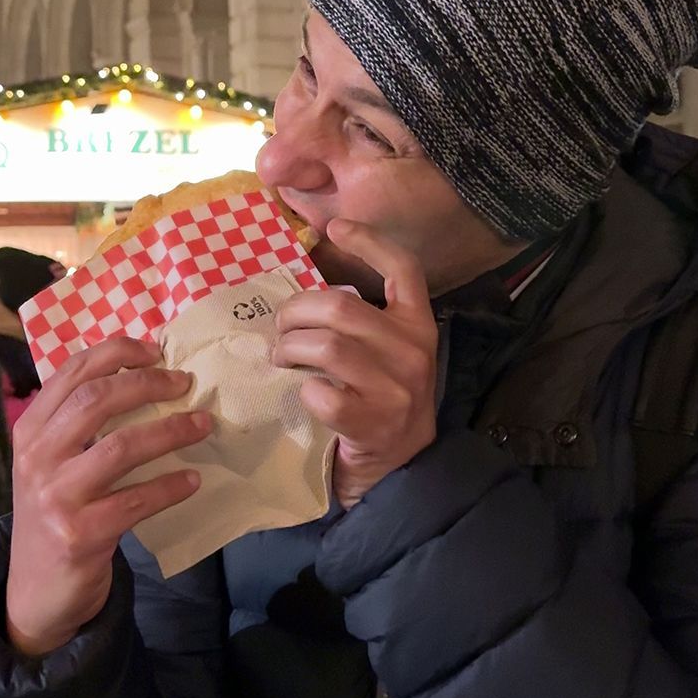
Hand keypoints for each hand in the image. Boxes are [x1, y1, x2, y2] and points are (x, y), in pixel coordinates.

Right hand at [6, 337, 211, 655]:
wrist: (36, 590)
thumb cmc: (57, 513)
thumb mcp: (53, 462)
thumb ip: (80, 422)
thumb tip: (146, 375)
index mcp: (30, 430)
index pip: (72, 372)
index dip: (118, 352)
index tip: (157, 350)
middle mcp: (37, 457)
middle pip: (96, 400)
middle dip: (147, 384)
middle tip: (186, 384)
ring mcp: (55, 497)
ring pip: (120, 446)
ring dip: (170, 431)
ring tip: (204, 426)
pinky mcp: (79, 534)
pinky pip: (136, 500)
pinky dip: (170, 486)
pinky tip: (193, 479)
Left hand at [273, 219, 437, 508]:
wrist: (398, 470)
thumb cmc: (379, 404)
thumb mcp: (385, 356)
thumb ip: (360, 325)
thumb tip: (301, 297)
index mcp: (418, 326)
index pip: (404, 268)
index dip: (369, 241)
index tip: (335, 227)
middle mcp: (414, 352)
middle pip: (340, 307)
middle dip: (294, 313)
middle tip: (279, 330)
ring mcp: (397, 389)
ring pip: (326, 347)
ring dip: (289, 350)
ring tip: (280, 359)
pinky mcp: (374, 422)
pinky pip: (322, 393)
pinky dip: (303, 391)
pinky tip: (303, 394)